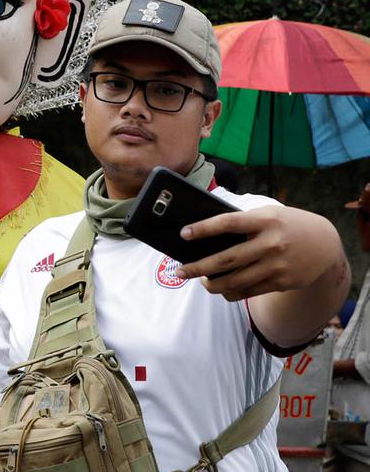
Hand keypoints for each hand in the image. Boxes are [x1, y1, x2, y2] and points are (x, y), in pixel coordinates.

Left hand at [176, 206, 342, 300]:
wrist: (327, 244)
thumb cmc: (288, 225)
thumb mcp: (270, 214)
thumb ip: (244, 223)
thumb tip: (207, 236)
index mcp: (266, 221)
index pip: (228, 223)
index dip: (204, 229)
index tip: (184, 234)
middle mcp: (271, 244)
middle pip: (226, 259)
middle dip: (198, 267)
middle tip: (179, 270)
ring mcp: (277, 265)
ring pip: (235, 281)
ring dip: (212, 284)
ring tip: (199, 280)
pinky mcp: (282, 282)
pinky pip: (249, 291)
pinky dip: (231, 292)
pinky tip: (220, 288)